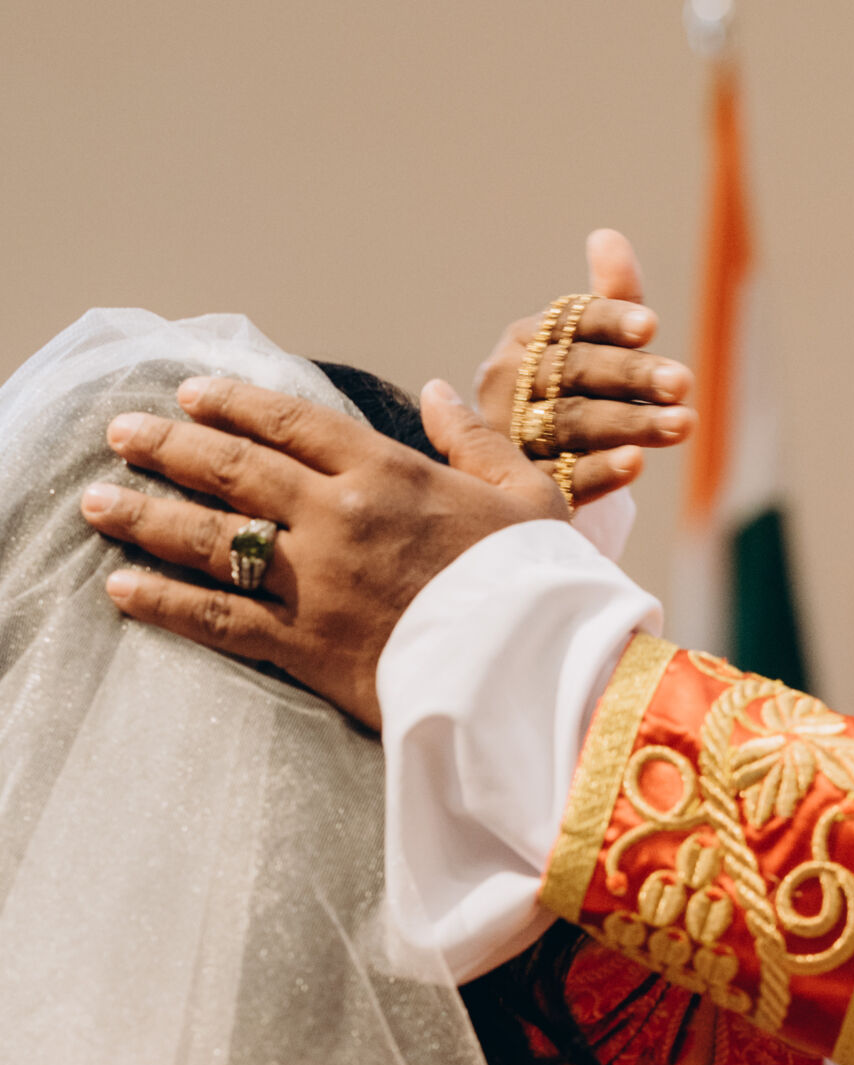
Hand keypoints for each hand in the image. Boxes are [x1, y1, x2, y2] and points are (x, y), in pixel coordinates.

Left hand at [82, 376, 563, 731]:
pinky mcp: (307, 645)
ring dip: (146, 515)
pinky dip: (166, 602)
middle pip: (234, 469)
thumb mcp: (528, 496)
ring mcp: (317, 581)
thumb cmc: (545, 585)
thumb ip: (474, 440)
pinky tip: (122, 587)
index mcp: (390, 472)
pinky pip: (220, 618)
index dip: (234, 403)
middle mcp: (340, 516)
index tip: (191, 394)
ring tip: (97, 501)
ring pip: (211, 536)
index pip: (291, 422)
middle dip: (168, 447)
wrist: (541, 672)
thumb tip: (436, 392)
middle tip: (119, 434)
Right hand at [475, 229, 695, 506]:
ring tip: (683, 423)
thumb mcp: (592, 344)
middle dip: (631, 376)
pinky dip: (601, 471)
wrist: (528, 464)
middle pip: (574, 373)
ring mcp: (512, 435)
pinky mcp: (528, 485)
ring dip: (630, 424)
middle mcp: (508, 383)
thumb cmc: (572, 392)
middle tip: (683, 382)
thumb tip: (607, 237)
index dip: (611, 322)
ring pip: (573, 424)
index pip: (571, 323)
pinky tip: (636, 463)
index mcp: (525, 340)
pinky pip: (565, 477)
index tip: (651, 326)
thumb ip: (608, 299)